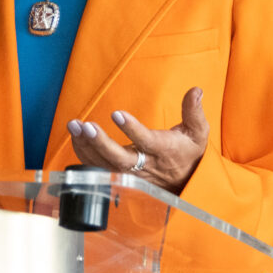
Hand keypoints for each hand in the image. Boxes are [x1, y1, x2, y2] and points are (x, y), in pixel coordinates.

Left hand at [67, 87, 208, 193]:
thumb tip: (196, 90)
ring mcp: (130, 173)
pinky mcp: (120, 175)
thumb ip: (194, 112)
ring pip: (105, 164)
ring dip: (87, 146)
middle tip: (86, 126)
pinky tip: (75, 137)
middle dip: (101, 143)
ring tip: (74, 126)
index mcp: (163, 150)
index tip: (117, 113)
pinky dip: (84, 154)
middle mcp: (145, 165)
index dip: (131, 129)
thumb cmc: (188, 153)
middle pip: (120, 159)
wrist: (185, 182)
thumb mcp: (198, 133)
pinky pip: (98, 168)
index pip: (146, 141)